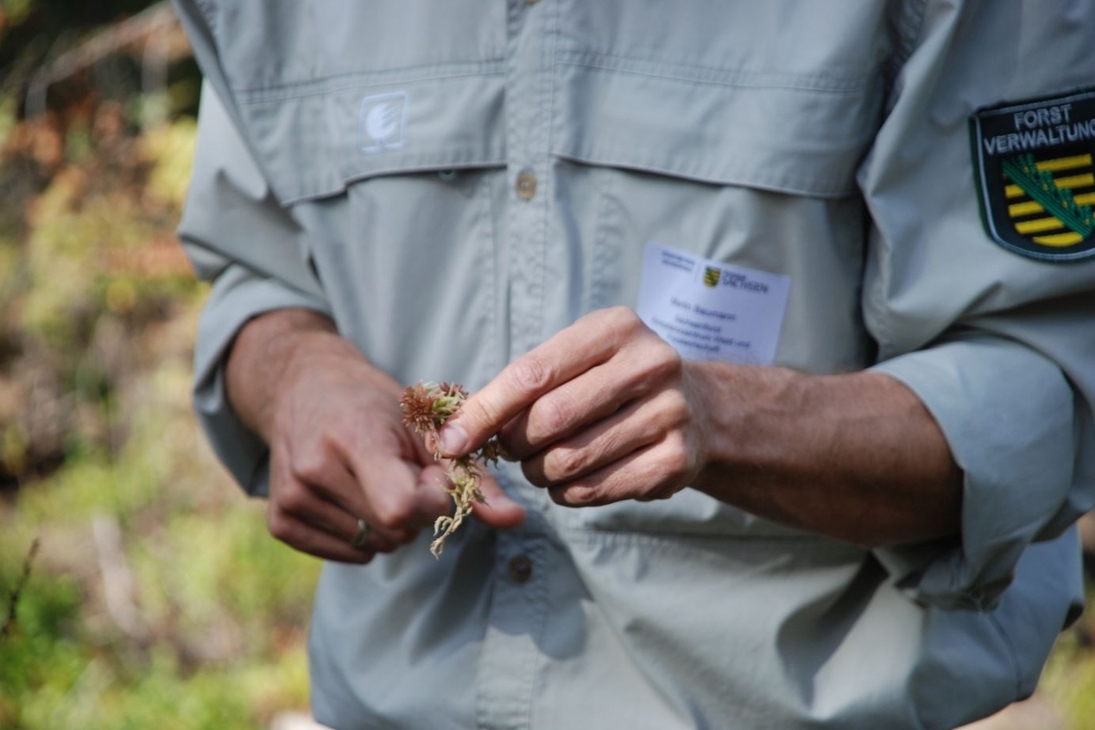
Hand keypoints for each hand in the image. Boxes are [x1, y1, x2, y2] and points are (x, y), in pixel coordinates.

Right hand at [227, 310, 524, 562]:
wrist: (302, 385)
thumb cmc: (374, 403)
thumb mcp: (426, 426)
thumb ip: (472, 476)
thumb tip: (517, 519)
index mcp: (356, 438)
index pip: (402, 508)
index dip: (431, 500)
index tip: (432, 475)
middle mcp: (316, 468)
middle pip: (394, 530)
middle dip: (414, 510)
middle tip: (402, 472)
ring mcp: (293, 496)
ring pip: (374, 546)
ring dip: (390, 524)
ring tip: (375, 481)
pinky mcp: (280, 520)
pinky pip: (345, 554)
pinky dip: (362, 537)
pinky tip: (353, 498)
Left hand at [438, 307, 711, 505]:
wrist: (699, 408)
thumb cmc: (614, 383)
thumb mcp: (576, 363)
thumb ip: (520, 388)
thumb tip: (454, 435)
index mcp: (616, 328)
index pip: (532, 374)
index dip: (485, 412)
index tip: (452, 442)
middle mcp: (650, 364)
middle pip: (550, 419)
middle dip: (517, 445)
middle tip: (515, 451)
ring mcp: (670, 412)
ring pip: (570, 460)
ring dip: (541, 474)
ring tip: (545, 466)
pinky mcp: (677, 459)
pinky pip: (597, 489)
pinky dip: (570, 494)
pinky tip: (575, 481)